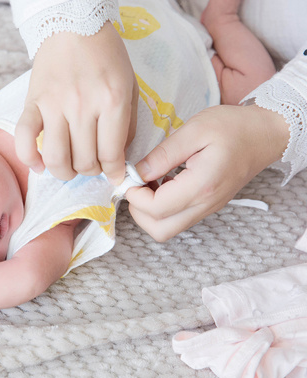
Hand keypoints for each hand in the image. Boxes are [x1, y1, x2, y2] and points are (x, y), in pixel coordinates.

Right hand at [15, 23, 137, 182]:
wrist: (72, 25)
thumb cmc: (105, 55)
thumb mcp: (130, 87)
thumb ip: (128, 125)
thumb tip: (119, 160)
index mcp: (111, 101)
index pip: (111, 154)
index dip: (113, 172)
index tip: (113, 176)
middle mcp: (82, 106)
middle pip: (84, 161)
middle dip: (91, 171)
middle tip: (92, 164)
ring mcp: (54, 105)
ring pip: (56, 158)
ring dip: (64, 172)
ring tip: (69, 168)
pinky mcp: (32, 103)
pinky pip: (24, 139)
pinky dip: (29, 159)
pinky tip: (38, 165)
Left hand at [126, 105, 289, 241]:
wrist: (266, 134)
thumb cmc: (233, 127)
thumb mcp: (195, 130)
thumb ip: (163, 154)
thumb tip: (137, 173)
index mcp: (202, 186)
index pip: (156, 209)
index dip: (135, 195)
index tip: (131, 175)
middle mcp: (205, 204)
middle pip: (160, 230)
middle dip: (138, 211)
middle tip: (136, 184)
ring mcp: (207, 208)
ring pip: (167, 229)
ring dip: (149, 212)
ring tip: (150, 181)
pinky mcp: (207, 206)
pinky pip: (177, 219)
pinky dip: (162, 209)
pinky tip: (162, 182)